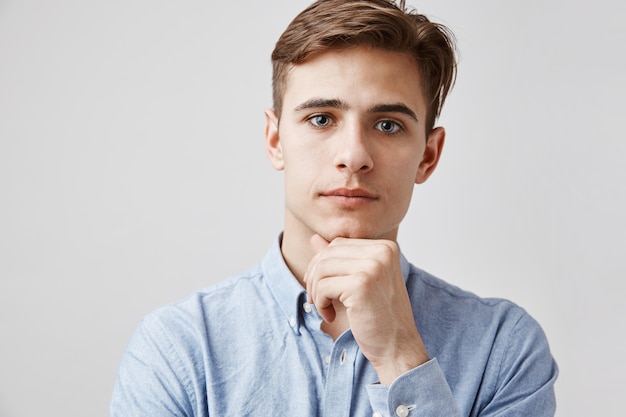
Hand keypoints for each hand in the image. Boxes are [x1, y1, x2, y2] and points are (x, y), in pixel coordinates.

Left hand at [304, 234, 429, 384]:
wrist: (398, 347)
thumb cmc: (379, 317)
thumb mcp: (359, 282)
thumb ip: (339, 259)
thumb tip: (314, 238)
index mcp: (386, 247)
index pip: (338, 244)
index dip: (322, 264)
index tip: (321, 287)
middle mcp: (382, 252)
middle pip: (328, 253)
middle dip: (315, 277)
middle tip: (317, 299)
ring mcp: (373, 266)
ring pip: (322, 268)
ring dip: (316, 291)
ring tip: (325, 308)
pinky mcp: (361, 284)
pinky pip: (323, 286)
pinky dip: (321, 303)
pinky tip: (331, 316)